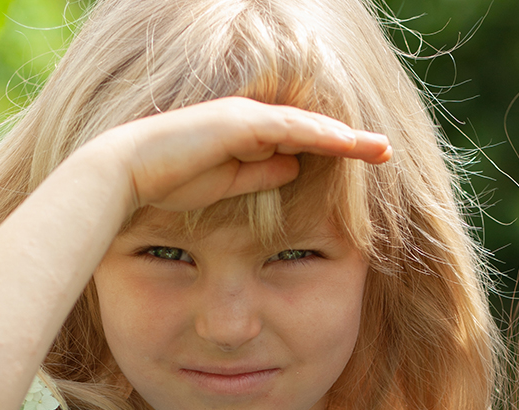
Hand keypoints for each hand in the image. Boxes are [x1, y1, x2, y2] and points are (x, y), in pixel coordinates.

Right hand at [84, 97, 391, 212]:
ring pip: (309, 125)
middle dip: (353, 141)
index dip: (338, 150)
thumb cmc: (172, 180)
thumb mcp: (231, 183)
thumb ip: (263, 172)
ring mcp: (247, 117)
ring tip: (381, 149)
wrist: (129, 173)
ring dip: (347, 137)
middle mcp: (253, 120)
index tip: (369, 162)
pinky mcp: (239, 122)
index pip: (304, 140)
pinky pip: (289, 127)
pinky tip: (347, 142)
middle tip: (388, 151)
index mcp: (251, 135)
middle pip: (314, 128)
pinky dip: (319, 134)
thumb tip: (295, 165)